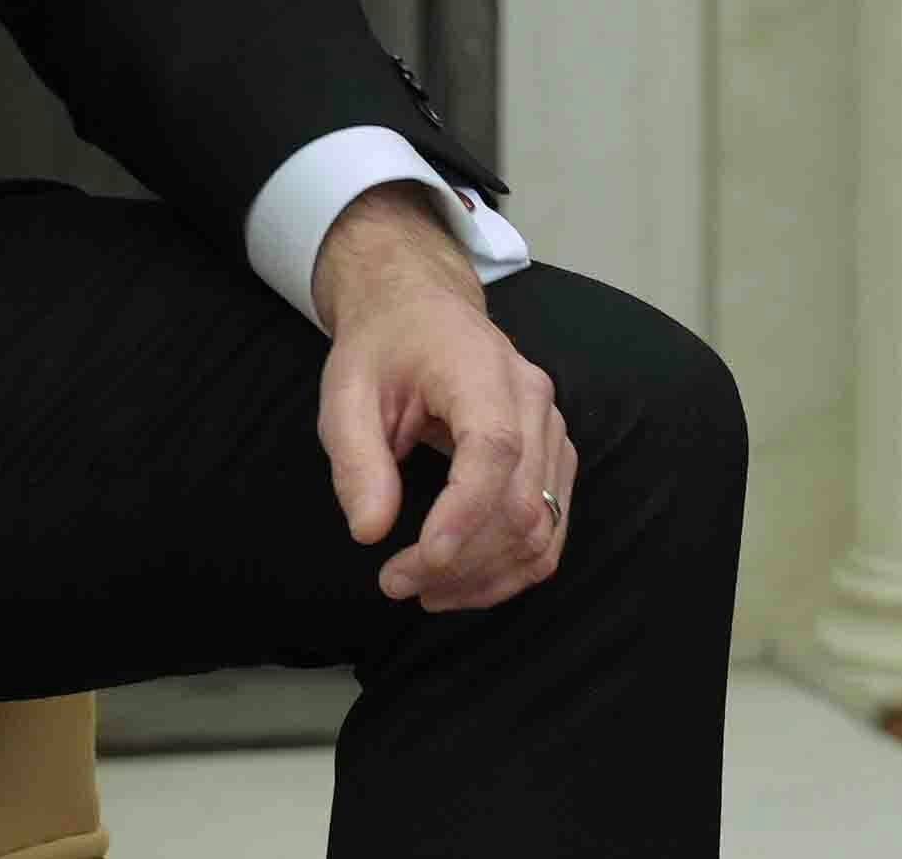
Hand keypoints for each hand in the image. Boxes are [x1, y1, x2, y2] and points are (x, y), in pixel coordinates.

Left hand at [315, 181, 571, 611]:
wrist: (423, 309)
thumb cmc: (384, 348)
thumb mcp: (347, 391)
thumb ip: (356, 458)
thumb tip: (369, 531)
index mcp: (482, 370)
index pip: (494, 448)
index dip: (464, 513)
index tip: (422, 562)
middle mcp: (534, 400)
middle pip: (521, 502)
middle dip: (462, 558)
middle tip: (395, 583)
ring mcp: (553, 430)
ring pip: (543, 527)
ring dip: (487, 575)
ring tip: (424, 590)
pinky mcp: (554, 458)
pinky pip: (550, 528)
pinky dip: (510, 568)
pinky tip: (463, 583)